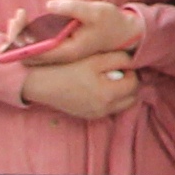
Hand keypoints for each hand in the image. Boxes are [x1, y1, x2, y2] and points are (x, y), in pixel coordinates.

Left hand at [4, 0, 138, 66]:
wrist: (125, 32)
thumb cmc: (111, 22)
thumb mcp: (94, 11)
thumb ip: (71, 8)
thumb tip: (48, 5)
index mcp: (67, 51)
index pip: (34, 52)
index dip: (21, 39)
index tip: (18, 20)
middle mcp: (62, 56)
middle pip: (29, 54)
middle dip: (17, 37)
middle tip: (16, 17)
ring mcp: (62, 52)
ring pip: (33, 50)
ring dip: (22, 35)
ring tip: (18, 16)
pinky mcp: (63, 45)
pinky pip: (40, 44)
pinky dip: (31, 34)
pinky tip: (28, 20)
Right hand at [20, 52, 143, 122]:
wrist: (40, 83)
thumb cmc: (67, 68)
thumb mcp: (96, 59)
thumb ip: (120, 59)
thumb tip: (133, 63)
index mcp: (108, 94)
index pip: (134, 84)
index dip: (130, 72)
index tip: (120, 64)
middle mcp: (104, 109)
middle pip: (131, 98)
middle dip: (128, 84)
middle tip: (116, 72)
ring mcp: (95, 114)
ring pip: (121, 104)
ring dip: (120, 93)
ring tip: (105, 79)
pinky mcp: (87, 116)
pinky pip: (108, 109)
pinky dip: (109, 99)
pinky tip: (96, 87)